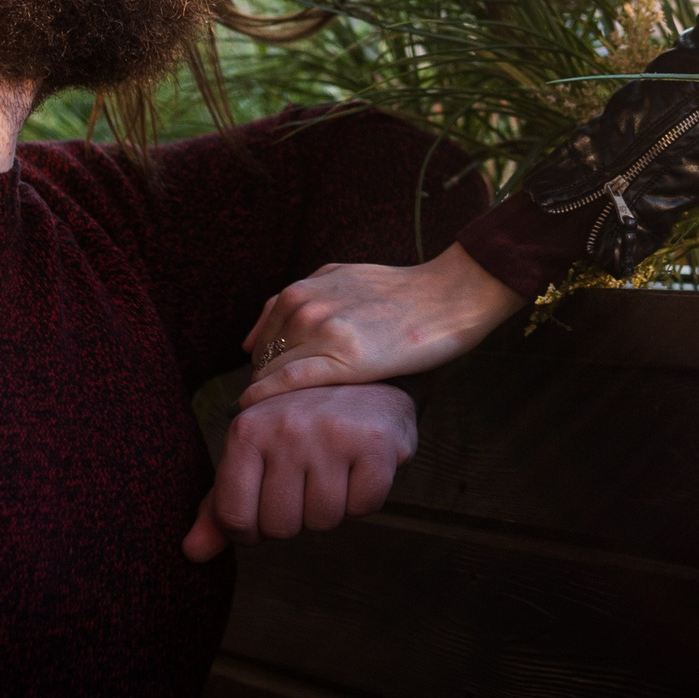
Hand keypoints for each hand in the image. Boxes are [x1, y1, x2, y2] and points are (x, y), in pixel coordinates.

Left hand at [181, 383, 417, 562]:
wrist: (361, 377)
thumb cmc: (297, 424)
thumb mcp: (251, 454)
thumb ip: (220, 505)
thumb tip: (193, 553)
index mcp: (247, 430)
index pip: (235, 519)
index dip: (251, 529)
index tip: (264, 507)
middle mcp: (287, 429)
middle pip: (280, 527)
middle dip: (293, 517)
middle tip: (304, 482)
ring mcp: (333, 434)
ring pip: (323, 521)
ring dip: (329, 506)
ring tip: (331, 470)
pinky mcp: (375, 443)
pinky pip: (363, 506)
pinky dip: (363, 497)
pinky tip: (358, 466)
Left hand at [238, 241, 523, 406]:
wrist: (448, 297)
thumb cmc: (399, 292)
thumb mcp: (340, 279)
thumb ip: (297, 302)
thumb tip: (251, 340)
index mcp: (302, 290)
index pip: (262, 338)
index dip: (263, 367)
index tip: (271, 389)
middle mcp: (306, 307)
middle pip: (264, 358)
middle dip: (265, 384)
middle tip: (278, 410)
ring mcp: (323, 331)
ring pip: (274, 371)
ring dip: (271, 395)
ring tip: (282, 418)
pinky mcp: (345, 359)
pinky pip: (290, 382)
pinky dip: (268, 397)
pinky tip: (260, 411)